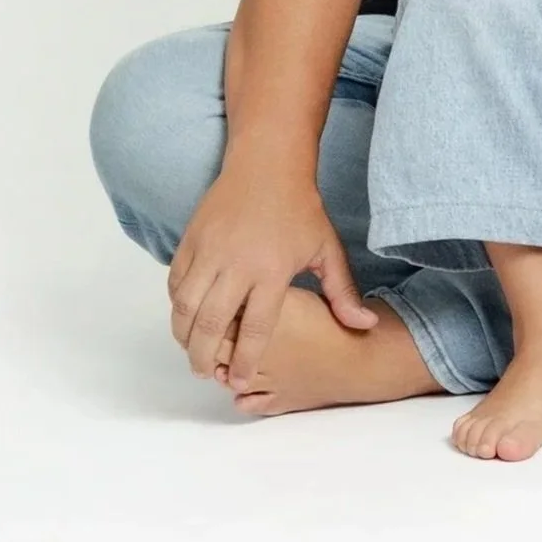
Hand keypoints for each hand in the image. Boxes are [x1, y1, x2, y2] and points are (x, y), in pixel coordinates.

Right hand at [167, 158, 376, 391]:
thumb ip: (342, 291)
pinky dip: (177, 306)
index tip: (241, 380)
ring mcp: (209, 250)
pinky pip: (175, 283)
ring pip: (185, 307)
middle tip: (210, 374)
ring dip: (184, 336)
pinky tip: (187, 318)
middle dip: (205, 359)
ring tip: (195, 351)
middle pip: (211, 325)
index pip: (256, 328)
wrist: (268, 161)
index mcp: (272, 268)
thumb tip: (366, 325)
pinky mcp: (191, 239)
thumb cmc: (301, 207)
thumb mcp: (327, 247)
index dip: (246, 361)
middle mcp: (236, 262)